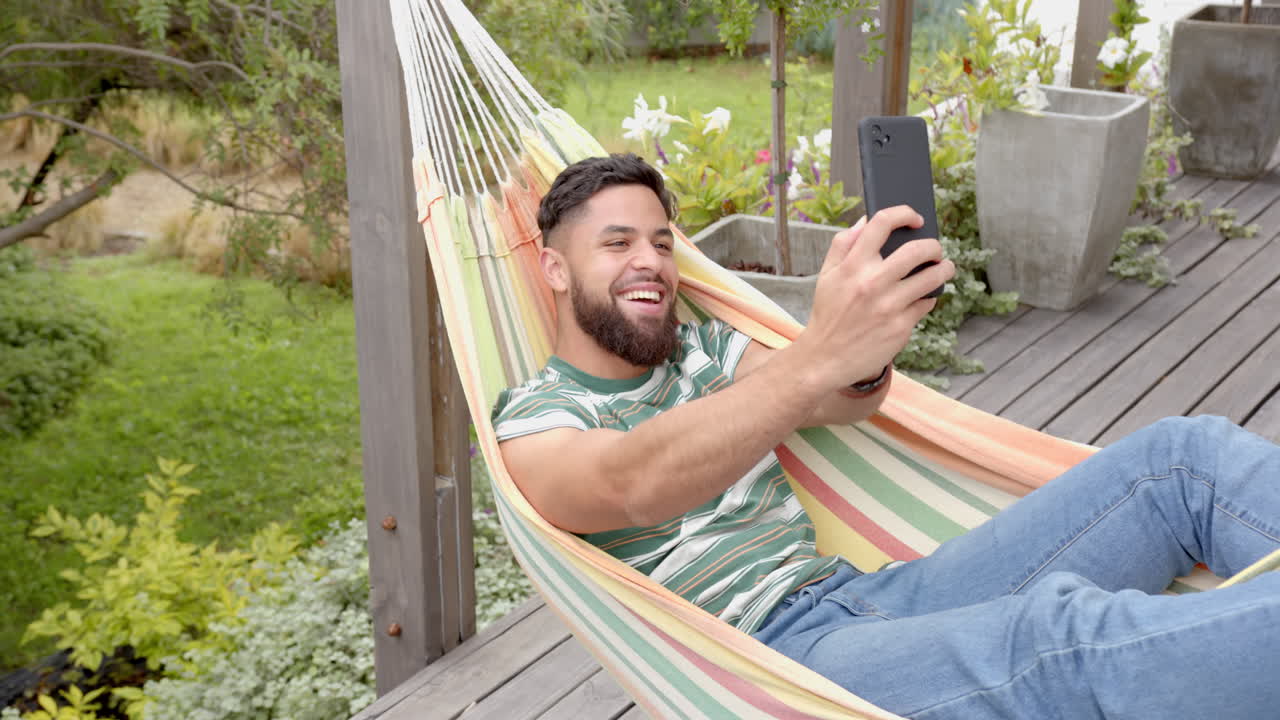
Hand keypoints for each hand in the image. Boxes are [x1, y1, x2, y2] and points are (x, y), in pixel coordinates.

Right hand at [798, 206, 955, 389]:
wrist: (825, 358)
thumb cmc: (829, 312)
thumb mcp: (827, 274)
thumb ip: (844, 244)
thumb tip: (867, 220)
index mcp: (852, 266)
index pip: (882, 223)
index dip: (904, 213)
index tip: (915, 218)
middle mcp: (871, 283)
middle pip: (918, 249)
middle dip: (933, 246)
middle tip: (934, 250)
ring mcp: (888, 306)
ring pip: (932, 277)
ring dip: (944, 269)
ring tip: (943, 269)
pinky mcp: (900, 327)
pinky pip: (926, 303)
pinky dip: (928, 297)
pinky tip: (923, 296)